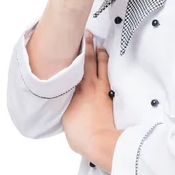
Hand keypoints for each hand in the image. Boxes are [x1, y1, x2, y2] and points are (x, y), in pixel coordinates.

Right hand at [61, 30, 118, 161]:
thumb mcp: (65, 118)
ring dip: (99, 53)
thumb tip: (66, 99)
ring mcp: (99, 89)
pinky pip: (106, 74)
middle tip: (86, 33)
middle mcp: (86, 86)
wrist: (100, 141)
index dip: (73, 54)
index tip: (71, 41)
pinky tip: (106, 61)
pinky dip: (106, 65)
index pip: (72, 67)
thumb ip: (66, 104)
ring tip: (99, 44)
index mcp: (73, 91)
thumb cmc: (81, 133)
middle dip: (86, 46)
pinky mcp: (108, 94)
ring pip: (100, 65)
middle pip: (87, 61)